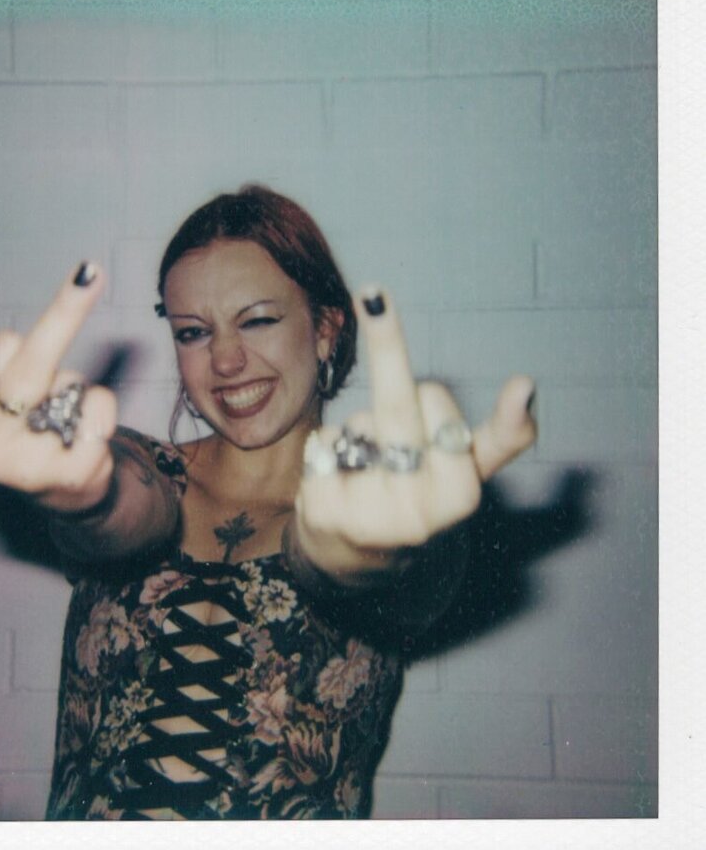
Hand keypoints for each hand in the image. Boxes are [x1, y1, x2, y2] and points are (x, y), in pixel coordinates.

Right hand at [0, 264, 118, 512]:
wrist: (61, 486)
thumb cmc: (14, 422)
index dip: (8, 348)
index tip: (2, 365)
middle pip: (32, 361)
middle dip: (64, 314)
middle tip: (89, 272)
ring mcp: (28, 465)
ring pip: (71, 383)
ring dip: (75, 389)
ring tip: (60, 420)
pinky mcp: (71, 473)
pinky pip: (101, 407)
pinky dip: (103, 409)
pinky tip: (84, 434)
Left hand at [295, 288, 536, 576]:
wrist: (359, 559)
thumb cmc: (419, 498)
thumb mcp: (468, 474)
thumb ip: (504, 436)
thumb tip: (527, 385)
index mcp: (460, 497)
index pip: (436, 400)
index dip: (430, 397)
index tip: (433, 406)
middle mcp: (416, 512)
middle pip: (397, 402)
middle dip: (387, 340)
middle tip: (374, 290)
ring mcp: (366, 515)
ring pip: (355, 424)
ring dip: (358, 431)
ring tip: (367, 467)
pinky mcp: (323, 513)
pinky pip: (322, 441)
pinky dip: (326, 446)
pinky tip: (338, 475)